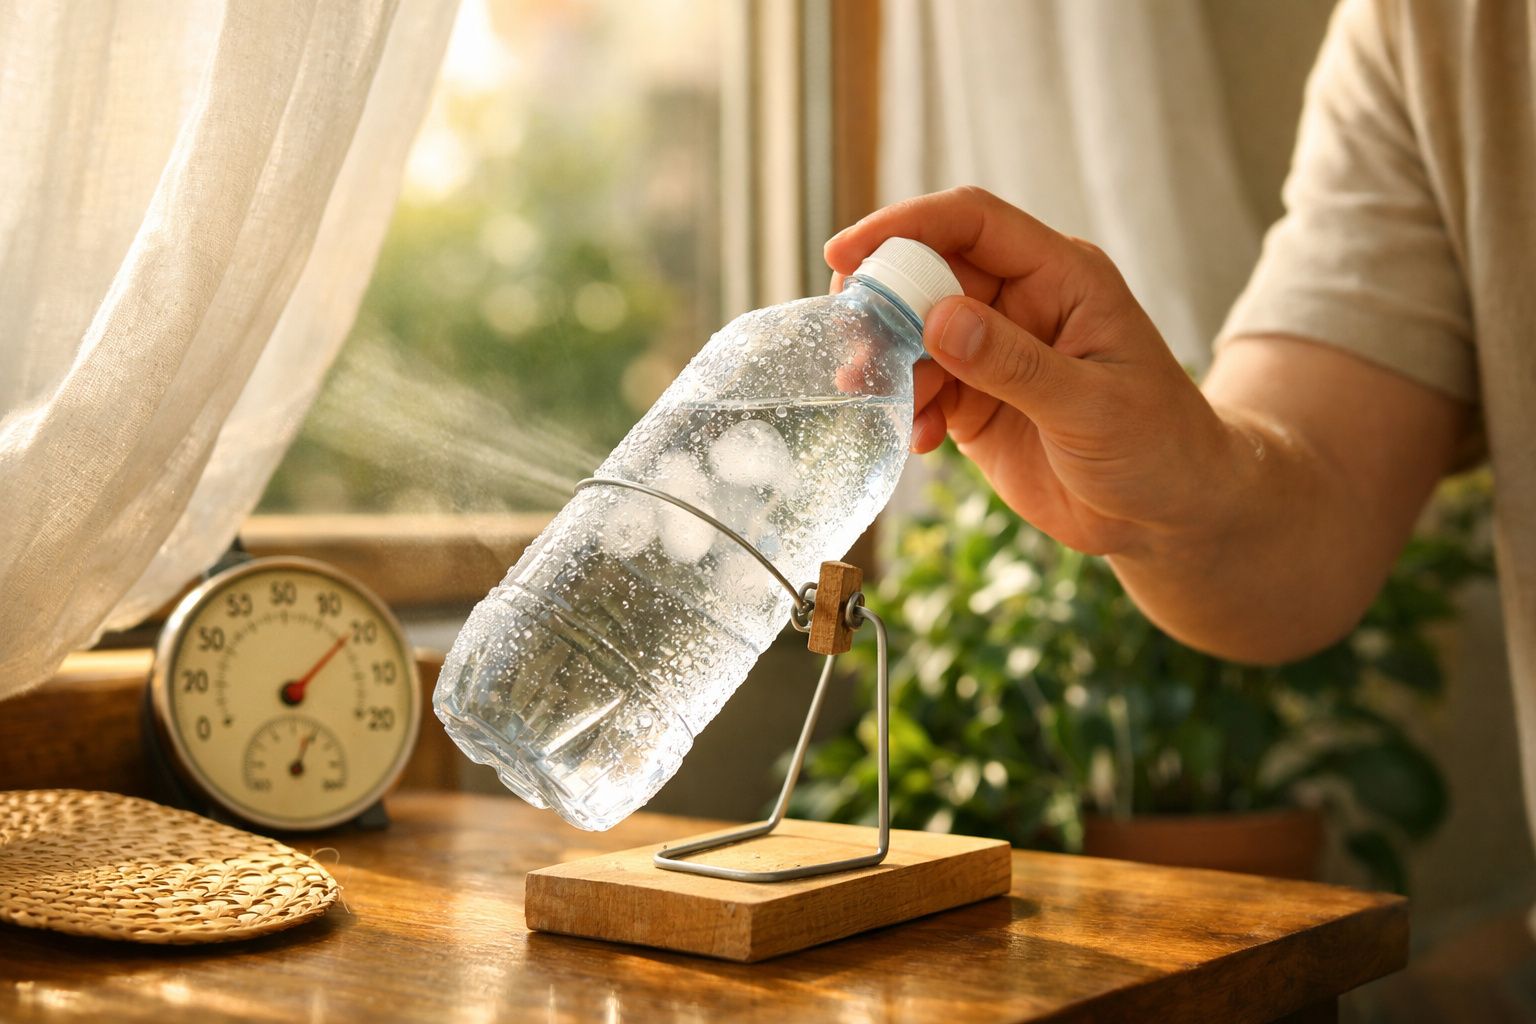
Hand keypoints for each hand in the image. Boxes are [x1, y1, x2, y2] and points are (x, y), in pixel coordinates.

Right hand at [826, 187, 1228, 556]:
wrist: (1169, 513)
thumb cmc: (1158, 445)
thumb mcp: (1091, 404)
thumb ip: (1013, 363)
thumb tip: (938, 319)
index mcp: (1060, 276)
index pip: (971, 222)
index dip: (904, 226)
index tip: (846, 254)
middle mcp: (1021, 302)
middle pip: (928, 273)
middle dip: (881, 303)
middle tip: (847, 341)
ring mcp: (995, 351)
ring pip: (915, 333)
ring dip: (886, 362)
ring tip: (872, 397)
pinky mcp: (977, 399)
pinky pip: (922, 387)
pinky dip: (907, 408)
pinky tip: (919, 441)